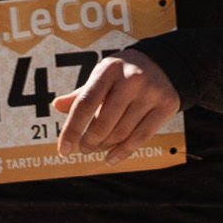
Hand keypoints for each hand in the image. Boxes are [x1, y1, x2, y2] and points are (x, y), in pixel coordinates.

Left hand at [54, 48, 180, 158]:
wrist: (165, 63)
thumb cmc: (124, 73)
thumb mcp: (103, 76)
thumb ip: (82, 94)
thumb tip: (57, 106)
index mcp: (109, 70)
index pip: (85, 104)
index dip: (72, 130)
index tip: (63, 150)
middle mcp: (131, 80)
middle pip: (104, 123)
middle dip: (90, 141)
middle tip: (84, 148)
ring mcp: (150, 93)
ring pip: (122, 132)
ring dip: (105, 146)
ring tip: (98, 148)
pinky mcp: (166, 106)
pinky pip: (140, 137)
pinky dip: (123, 152)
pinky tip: (111, 158)